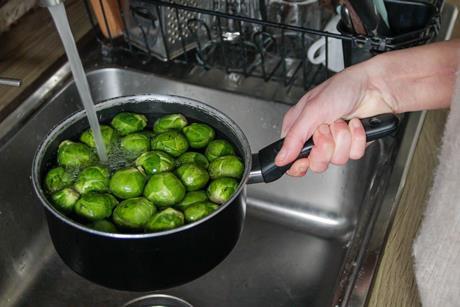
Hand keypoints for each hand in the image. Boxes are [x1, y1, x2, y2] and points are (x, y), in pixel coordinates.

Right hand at [275, 63, 395, 175]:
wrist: (375, 86)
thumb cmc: (343, 87)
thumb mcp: (312, 110)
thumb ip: (294, 137)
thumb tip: (280, 158)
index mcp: (299, 127)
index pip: (291, 157)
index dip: (297, 163)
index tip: (305, 160)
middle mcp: (316, 136)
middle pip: (314, 163)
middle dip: (324, 146)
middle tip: (327, 129)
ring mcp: (335, 142)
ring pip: (336, 160)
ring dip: (343, 139)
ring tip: (343, 122)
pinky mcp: (352, 145)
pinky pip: (354, 155)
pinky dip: (357, 138)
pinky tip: (356, 124)